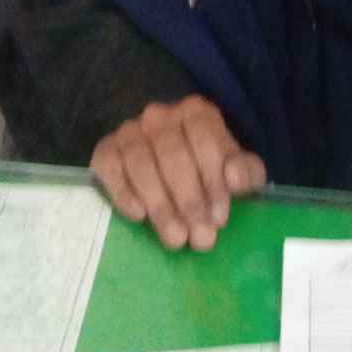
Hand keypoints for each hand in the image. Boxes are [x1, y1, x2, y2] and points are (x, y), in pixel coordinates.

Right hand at [90, 97, 265, 250]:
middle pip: (172, 156)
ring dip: (160, 205)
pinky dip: (123, 192)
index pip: (205, 141)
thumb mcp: (235, 169)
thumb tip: (233, 178)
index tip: (220, 219)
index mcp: (196, 113)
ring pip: (141, 164)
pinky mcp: (105, 149)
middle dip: (189, 202)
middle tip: (199, 238)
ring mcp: (129, 130)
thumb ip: (246, 172)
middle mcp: (159, 115)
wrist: (166, 167)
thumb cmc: (207, 169)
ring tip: (175, 238)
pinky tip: (139, 216)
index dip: (213, 182)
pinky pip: (110, 168)